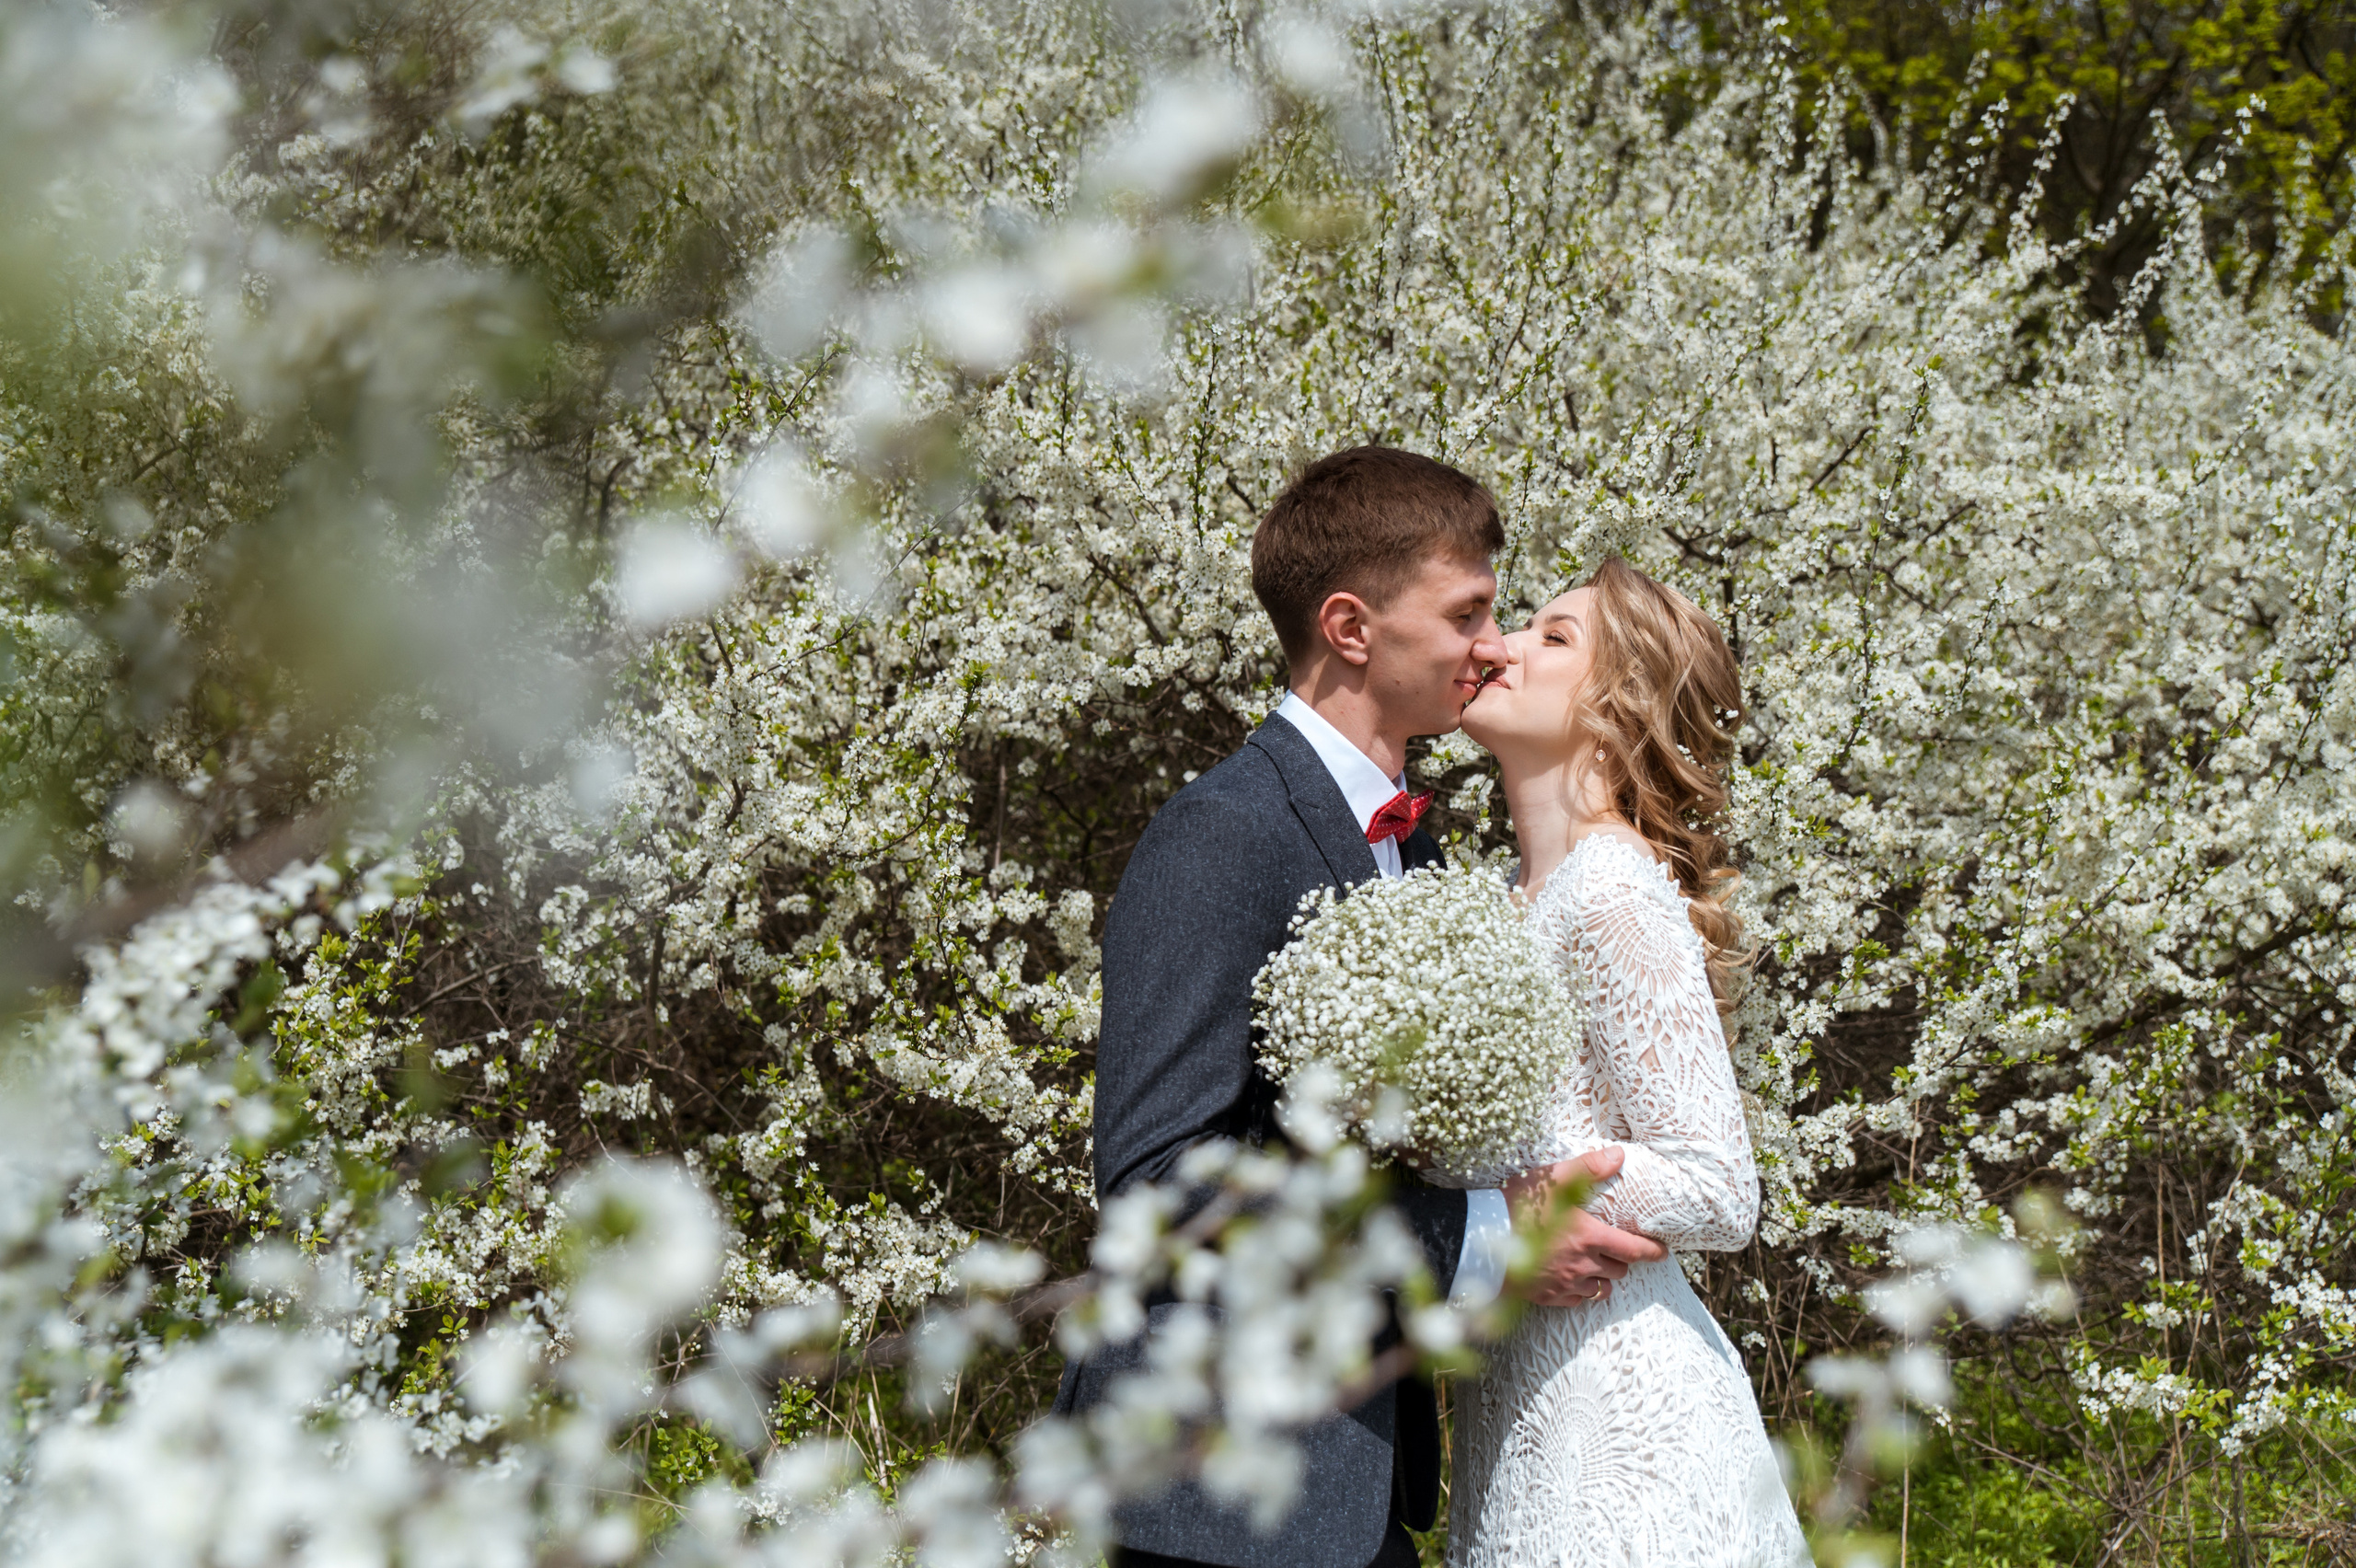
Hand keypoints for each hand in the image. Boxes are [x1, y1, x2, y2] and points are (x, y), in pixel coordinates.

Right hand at [1504, 1148, 1667, 1306]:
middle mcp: (1582, 1265)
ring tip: (1594, 1266)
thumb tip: (1619, 1156)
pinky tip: (1570, 1279)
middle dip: (1621, 1260)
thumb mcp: (1555, 1178)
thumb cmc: (1516, 1205)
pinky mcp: (1548, 1297)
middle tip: (1614, 1249)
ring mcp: (1565, 1284)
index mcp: (1589, 1237)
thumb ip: (1589, 1168)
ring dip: (1603, 1278)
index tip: (1663, 1252)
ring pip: (1601, 1289)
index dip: (1653, 1252)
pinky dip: (1579, 1291)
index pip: (1634, 1250)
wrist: (1479, 1238)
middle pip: (1619, 1270)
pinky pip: (1576, 1300)